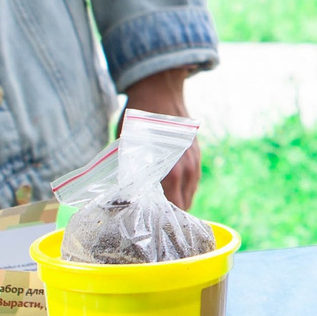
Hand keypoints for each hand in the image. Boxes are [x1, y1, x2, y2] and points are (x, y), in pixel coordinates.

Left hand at [123, 67, 200, 210]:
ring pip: (189, 195)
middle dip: (169, 215)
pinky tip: (171, 191)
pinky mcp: (196, 155)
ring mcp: (194, 162)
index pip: (170, 209)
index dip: (160, 219)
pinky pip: (192, 181)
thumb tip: (119, 194)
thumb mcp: (128, 147)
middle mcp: (185, 170)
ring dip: (177, 203)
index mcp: (169, 172)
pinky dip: (183, 190)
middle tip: (152, 221)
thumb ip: (129, 171)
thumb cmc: (139, 119)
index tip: (148, 225)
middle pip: (182, 206)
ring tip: (161, 210)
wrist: (160, 90)